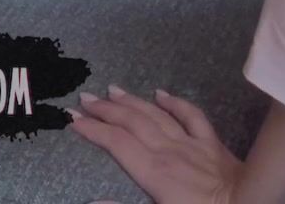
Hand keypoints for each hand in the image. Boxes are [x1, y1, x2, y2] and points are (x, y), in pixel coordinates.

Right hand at [66, 84, 243, 203]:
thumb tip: (92, 202)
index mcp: (153, 172)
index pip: (116, 144)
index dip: (93, 130)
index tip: (73, 120)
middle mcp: (168, 151)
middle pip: (132, 123)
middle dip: (106, 110)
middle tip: (85, 99)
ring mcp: (191, 143)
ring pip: (156, 115)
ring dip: (133, 102)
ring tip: (113, 90)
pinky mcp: (211, 143)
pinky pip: (191, 116)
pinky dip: (174, 102)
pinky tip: (161, 93)